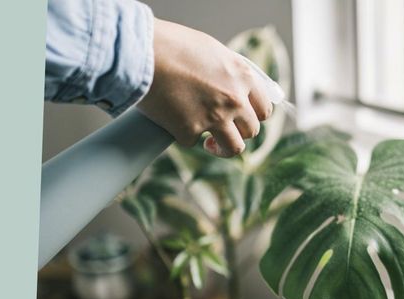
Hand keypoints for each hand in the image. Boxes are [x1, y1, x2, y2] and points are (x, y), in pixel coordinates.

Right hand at [137, 18, 271, 156]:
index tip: (245, 119)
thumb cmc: (171, 45)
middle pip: (251, 131)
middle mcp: (234, 99)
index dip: (254, 116)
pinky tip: (174, 122)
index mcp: (243, 77)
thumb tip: (237, 86)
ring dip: (222, 148)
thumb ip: (228, 71)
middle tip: (225, 130)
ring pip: (233, 148)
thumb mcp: (212, 50)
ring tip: (210, 144)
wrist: (139, 52)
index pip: (264, 109)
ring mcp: (215, 118)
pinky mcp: (190, 131)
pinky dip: (184, 135)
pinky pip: (193, 142)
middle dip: (239, 132)